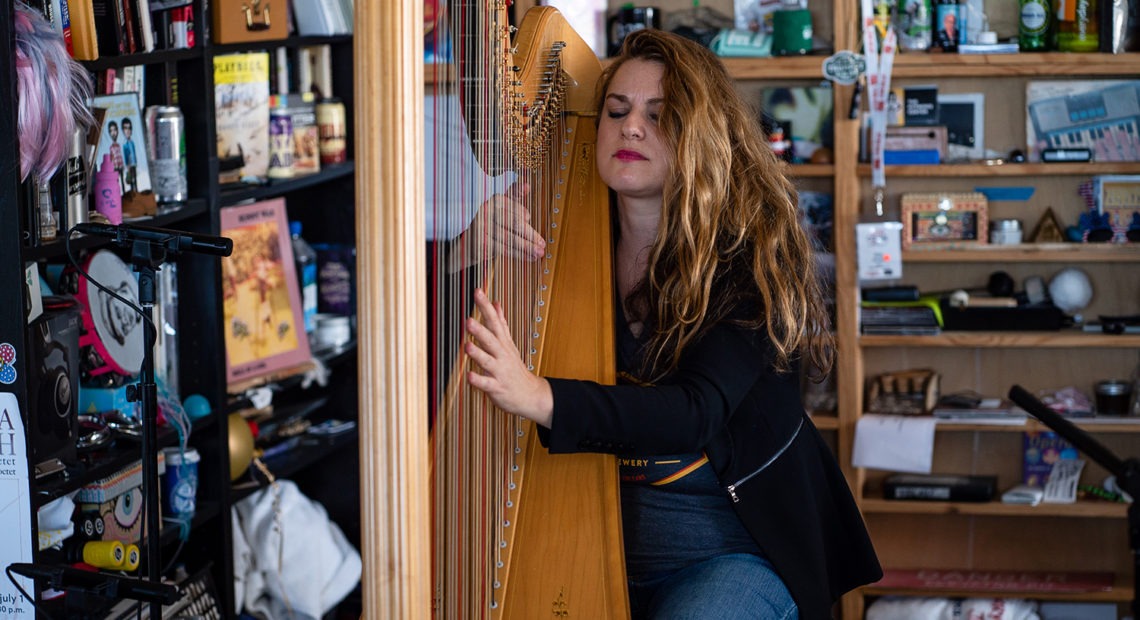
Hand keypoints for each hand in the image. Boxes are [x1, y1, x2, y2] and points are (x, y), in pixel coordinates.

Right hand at [449, 181, 545, 271]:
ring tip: (539, 253)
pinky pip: (504, 249)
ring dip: (527, 248)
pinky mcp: (482, 244)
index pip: (512, 206)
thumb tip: (526, 185)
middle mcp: (487, 213)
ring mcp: (483, 229)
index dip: (521, 212)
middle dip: (530, 235)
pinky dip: (519, 254)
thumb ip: (515, 195)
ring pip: (510, 239)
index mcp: (494, 200)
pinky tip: (529, 257)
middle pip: (513, 224)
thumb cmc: (492, 222)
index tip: (528, 218)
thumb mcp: (503, 206)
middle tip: (542, 243)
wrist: (470, 242)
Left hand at [464, 288, 552, 427]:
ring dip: (478, 353)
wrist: (530, 394)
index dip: (485, 306)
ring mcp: (499, 371)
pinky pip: (486, 384)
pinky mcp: (497, 387)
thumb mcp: (509, 342)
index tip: (478, 292)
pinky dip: (478, 380)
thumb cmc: (514, 368)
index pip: (494, 321)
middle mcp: (501, 355)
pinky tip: (469, 375)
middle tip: (469, 320)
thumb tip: (496, 303)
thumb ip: (500, 322)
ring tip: (468, 345)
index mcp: (503, 343)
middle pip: (491, 340)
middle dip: (480, 330)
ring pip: (487, 361)